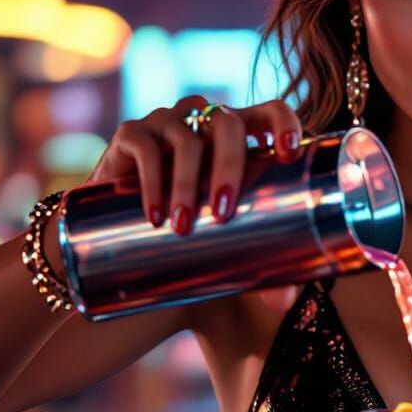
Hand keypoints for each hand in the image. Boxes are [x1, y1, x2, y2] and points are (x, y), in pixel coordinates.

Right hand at [85, 93, 305, 310]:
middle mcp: (206, 118)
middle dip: (230, 165)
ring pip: (186, 139)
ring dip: (187, 183)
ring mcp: (168, 121)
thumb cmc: (193, 229)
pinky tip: (155, 214)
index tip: (289, 153)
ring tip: (183, 226)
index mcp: (242, 134)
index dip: (284, 123)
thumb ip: (261, 268)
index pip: (271, 110)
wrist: (123, 231)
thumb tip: (284, 302)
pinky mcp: (130, 133)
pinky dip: (151, 183)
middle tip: (223, 212)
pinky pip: (144, 149)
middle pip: (228, 123)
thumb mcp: (228, 241)